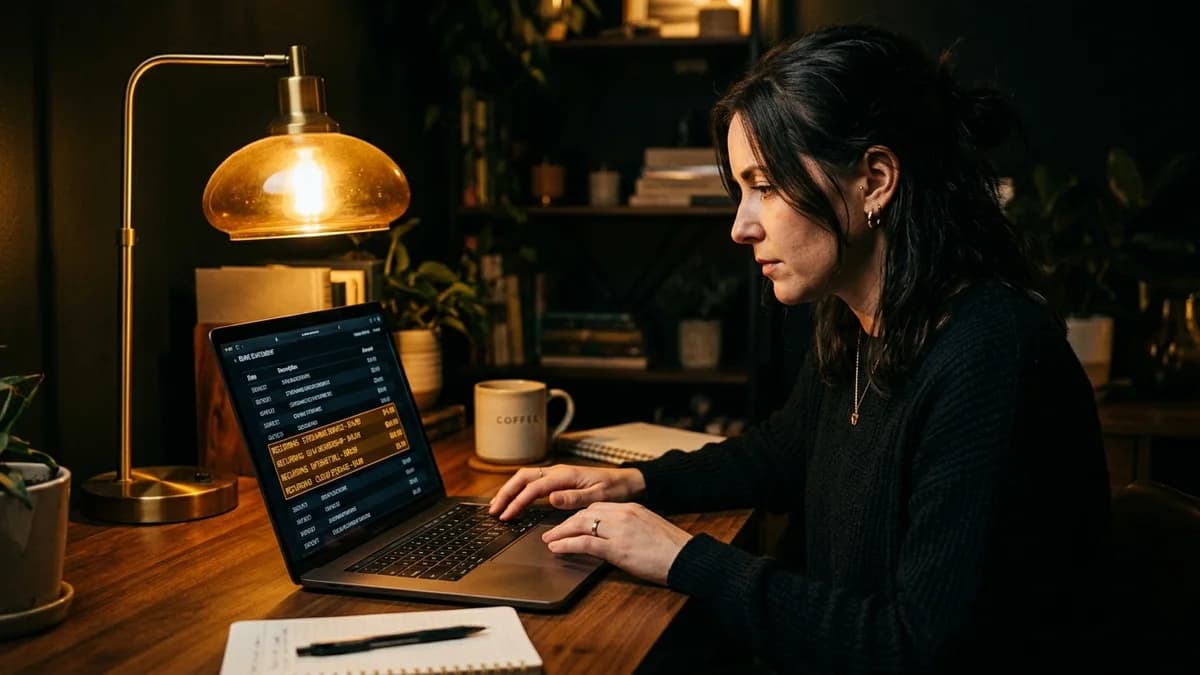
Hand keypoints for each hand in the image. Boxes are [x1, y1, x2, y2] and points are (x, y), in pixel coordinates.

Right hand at [488, 464, 644, 520]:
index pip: (534, 488)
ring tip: (496, 505)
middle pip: (523, 478)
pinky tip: (514, 500)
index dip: (517, 501)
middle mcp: (558, 472)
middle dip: (505, 493)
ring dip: (509, 490)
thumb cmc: (615, 489)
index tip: (507, 515)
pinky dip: (519, 490)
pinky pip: (533, 482)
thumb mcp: (598, 496)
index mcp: (565, 475)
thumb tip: (551, 498)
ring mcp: (557, 475)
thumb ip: (574, 498)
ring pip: (525, 478)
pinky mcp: (559, 480)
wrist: (627, 482)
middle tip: (493, 510)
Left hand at [542, 502, 692, 585]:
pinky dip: (566, 544)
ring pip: (580, 525)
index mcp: (631, 508)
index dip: (578, 516)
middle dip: (565, 523)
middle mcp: (622, 514)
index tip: (569, 523)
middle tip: (552, 532)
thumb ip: (630, 527)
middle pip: (585, 514)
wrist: (686, 557)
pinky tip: (557, 549)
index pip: (597, 508)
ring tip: (549, 540)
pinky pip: (584, 542)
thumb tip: (614, 535)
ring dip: (561, 532)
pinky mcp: (617, 548)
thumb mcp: (649, 528)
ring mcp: (619, 530)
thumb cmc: (672, 549)